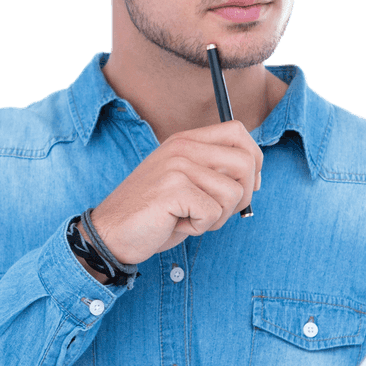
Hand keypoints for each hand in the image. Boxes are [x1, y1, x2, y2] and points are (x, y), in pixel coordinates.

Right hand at [88, 120, 262, 264]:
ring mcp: (177, 166)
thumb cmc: (153, 214)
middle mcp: (182, 147)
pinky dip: (201, 227)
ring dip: (218, 216)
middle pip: (245, 162)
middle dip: (242, 196)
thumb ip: (214, 173)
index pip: (238, 132)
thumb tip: (254, 178)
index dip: (253, 161)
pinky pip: (214, 212)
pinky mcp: (173, 189)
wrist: (110, 233)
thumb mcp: (187, 184)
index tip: (247, 187)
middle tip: (217, 212)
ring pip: (233, 192)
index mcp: (186, 140)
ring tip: (189, 218)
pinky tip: (178, 224)